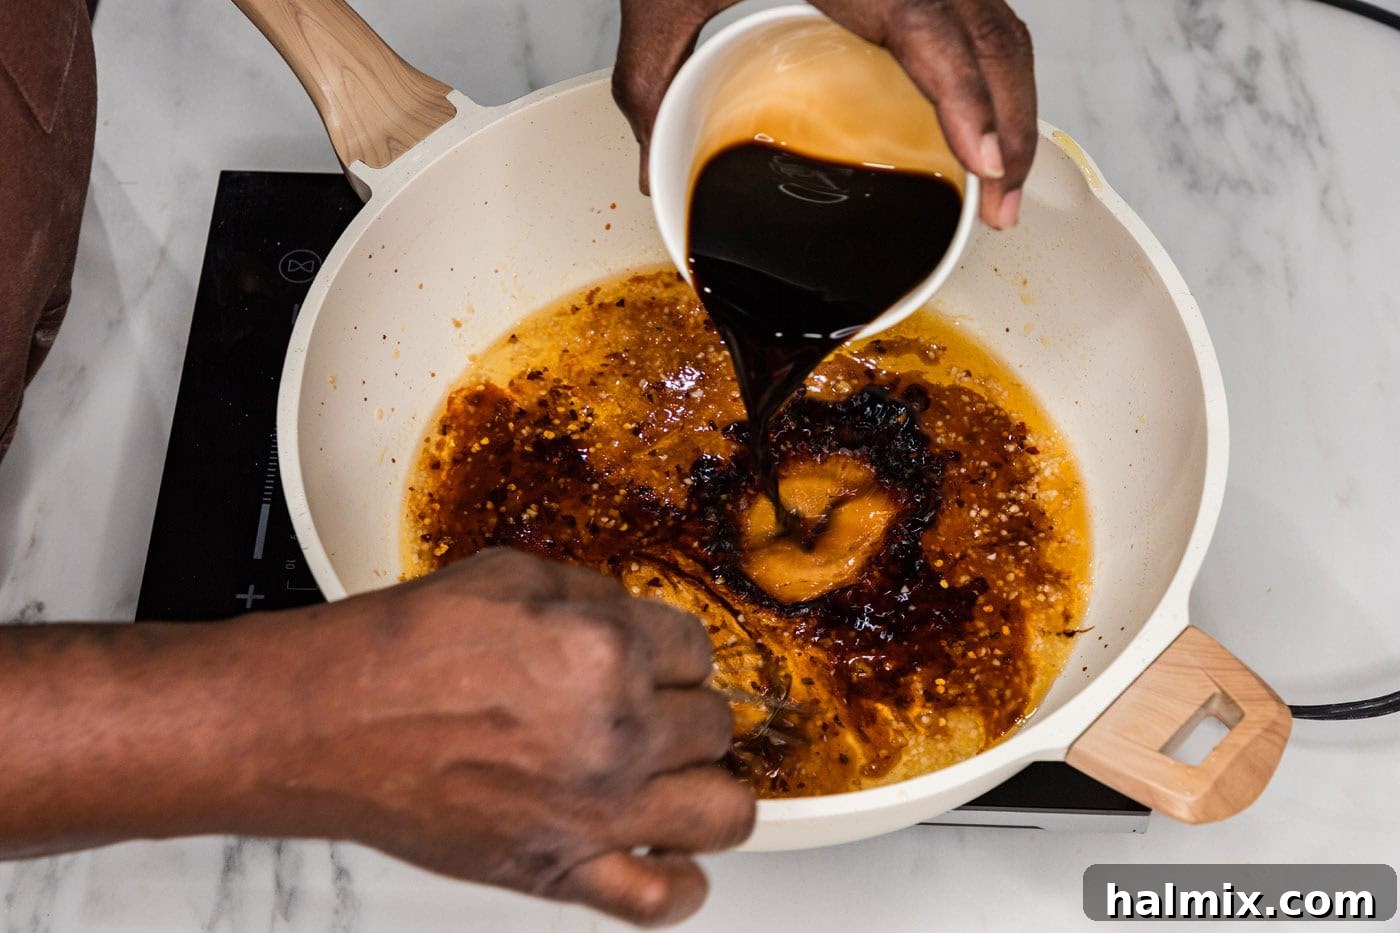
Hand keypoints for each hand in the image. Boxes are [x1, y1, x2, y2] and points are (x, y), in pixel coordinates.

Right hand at [256, 549, 752, 925]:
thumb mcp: (511, 576)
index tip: (654, 660)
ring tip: (677, 775)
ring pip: (724, 811)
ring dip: (708, 789)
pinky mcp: (560, 870)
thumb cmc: (399, 652)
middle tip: (646, 709)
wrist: (326, 722)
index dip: (673, 652)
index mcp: (606, 651)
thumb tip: (636, 619)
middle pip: (715, 724)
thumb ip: (594, 597)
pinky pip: (663, 899)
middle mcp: (615, 733)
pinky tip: (666, 855)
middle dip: (683, 709)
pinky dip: (680, 884)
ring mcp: (595, 811)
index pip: (698, 650)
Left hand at [613, 0, 1035, 228]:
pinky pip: (981, 16)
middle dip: (1012, 126)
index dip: (968, 96)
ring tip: (1000, 183)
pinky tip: (983, 126)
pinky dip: (993, 74)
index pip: (932, 30)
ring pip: (1001, 26)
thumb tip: (658, 168)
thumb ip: (650, 76)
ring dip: (1013, 104)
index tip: (984, 160)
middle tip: (999, 210)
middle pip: (993, 37)